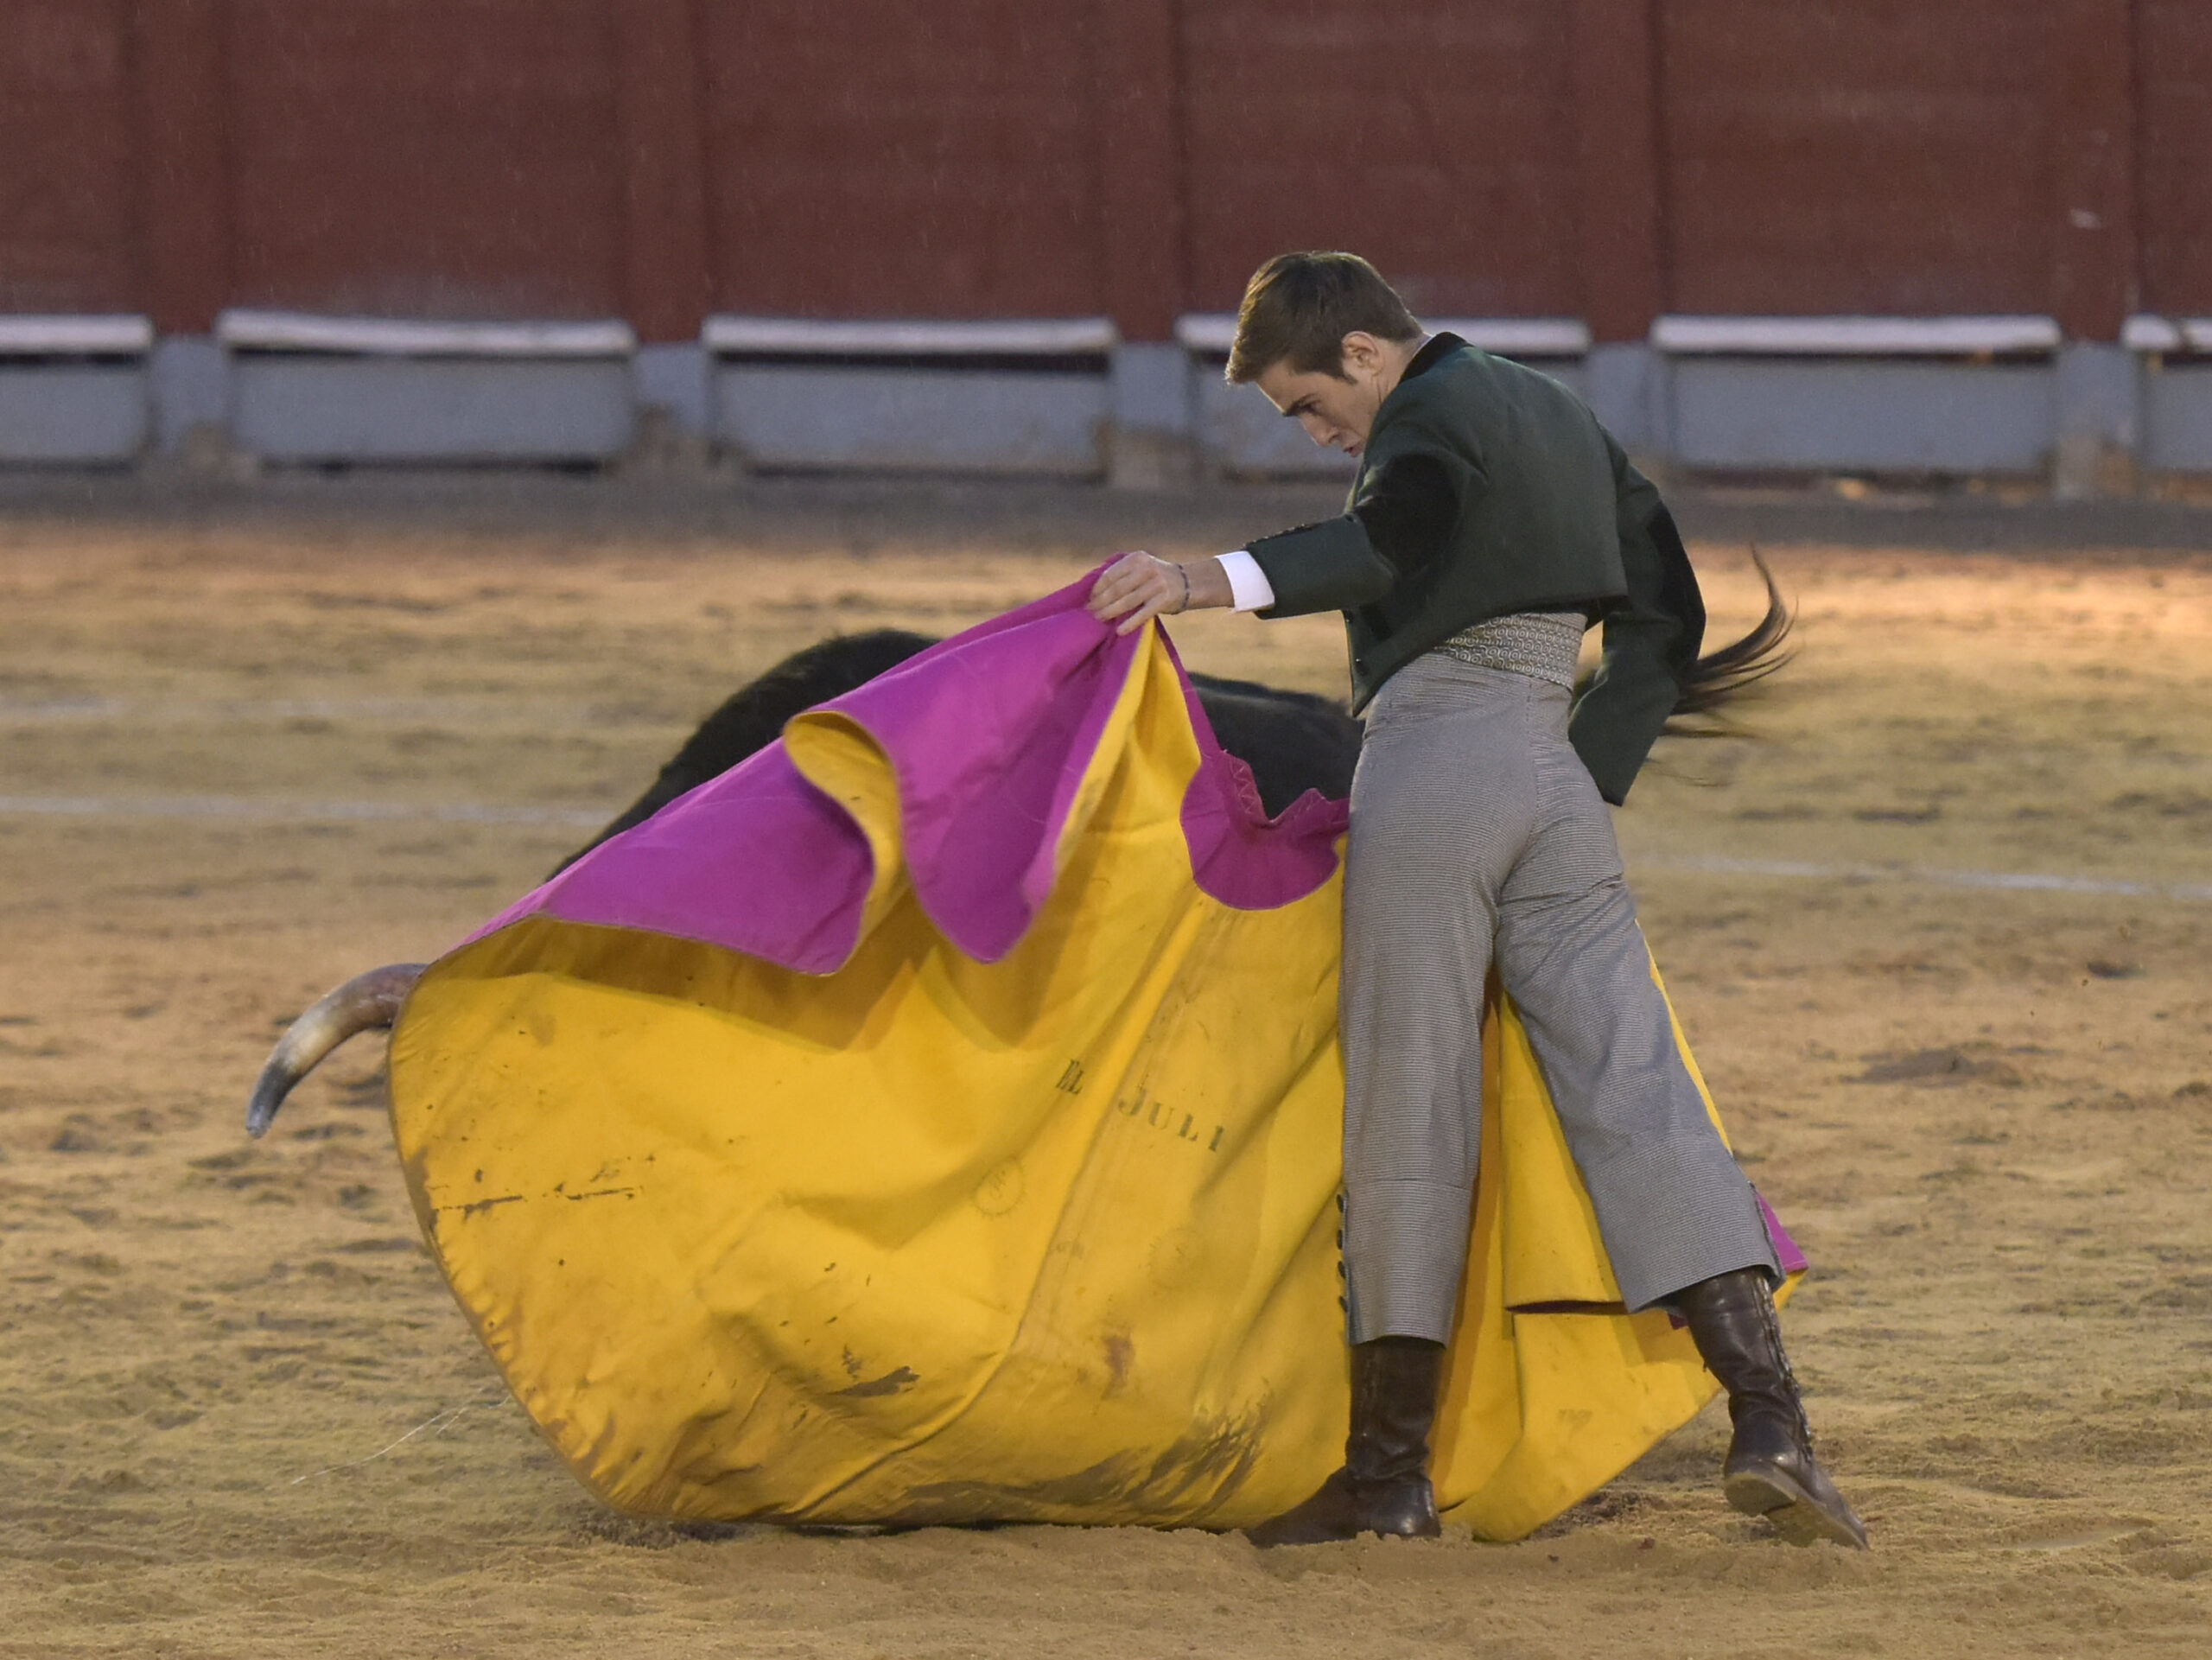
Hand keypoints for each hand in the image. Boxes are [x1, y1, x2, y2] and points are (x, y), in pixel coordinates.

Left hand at [1086, 552, 1227, 635]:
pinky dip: (1130, 622)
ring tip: (1099, 619)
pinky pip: (1142, 613)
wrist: (1188, 583)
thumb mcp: (1141, 567)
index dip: (1098, 588)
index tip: (1089, 599)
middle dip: (1101, 601)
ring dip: (1110, 611)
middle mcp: (1146, 569)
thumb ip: (1123, 574)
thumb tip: (1094, 592)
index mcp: (1137, 559)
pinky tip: (1119, 630)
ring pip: (1127, 601)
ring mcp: (1156, 584)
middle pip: (1117, 588)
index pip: (1111, 574)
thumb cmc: (1156, 578)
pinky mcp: (1163, 600)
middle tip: (1090, 612)